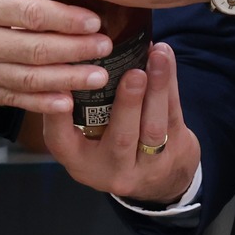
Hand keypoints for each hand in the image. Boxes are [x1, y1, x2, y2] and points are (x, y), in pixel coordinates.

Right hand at [0, 0, 111, 114]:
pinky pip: (10, 97)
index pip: (30, 13)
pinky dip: (39, 102)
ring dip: (66, 80)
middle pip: (35, 49)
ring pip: (27, 79)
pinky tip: (64, 101)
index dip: (66, 20)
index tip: (94, 21)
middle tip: (106, 49)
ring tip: (97, 77)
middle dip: (76, 51)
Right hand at [41, 43, 200, 204]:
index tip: (63, 86)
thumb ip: (70, 108)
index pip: (61, 141)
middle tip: (134, 73)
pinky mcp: (177, 152)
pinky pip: (174, 115)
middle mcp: (113, 168)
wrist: (160, 178)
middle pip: (122, 137)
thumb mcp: (82, 139)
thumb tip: (67, 56)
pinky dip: (171, 84)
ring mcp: (149, 165)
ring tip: (158, 56)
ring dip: (158, 88)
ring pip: (154, 127)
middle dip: (129, 103)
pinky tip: (166, 58)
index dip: (58, 116)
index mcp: (81, 161)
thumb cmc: (110, 145)